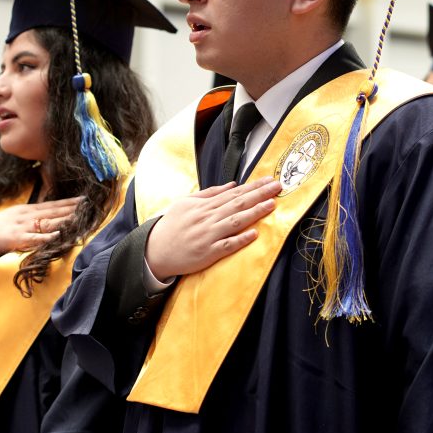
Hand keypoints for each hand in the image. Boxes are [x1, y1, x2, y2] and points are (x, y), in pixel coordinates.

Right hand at [0, 197, 82, 256]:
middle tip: (87, 205)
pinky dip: (46, 236)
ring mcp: (22, 226)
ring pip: (46, 222)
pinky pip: (34, 238)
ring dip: (63, 220)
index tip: (82, 199)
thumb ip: (29, 216)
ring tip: (78, 217)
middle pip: (52, 211)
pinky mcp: (16, 239)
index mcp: (26, 210)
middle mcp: (26, 215)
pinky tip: (57, 235)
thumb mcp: (14, 216)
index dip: (67, 203)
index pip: (51, 205)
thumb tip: (46, 215)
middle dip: (70, 208)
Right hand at [145, 177, 281, 280]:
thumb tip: (232, 185)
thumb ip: (209, 194)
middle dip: (259, 194)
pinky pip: (227, 245)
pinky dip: (240, 239)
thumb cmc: (172, 226)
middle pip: (238, 203)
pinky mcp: (207, 252)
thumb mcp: (185, 203)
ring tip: (271, 205)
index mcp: (203, 205)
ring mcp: (208, 235)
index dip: (253, 186)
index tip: (269, 180)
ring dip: (254, 213)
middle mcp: (207, 218)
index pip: (233, 193)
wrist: (155, 250)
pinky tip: (254, 234)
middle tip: (277, 186)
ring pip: (235, 221)